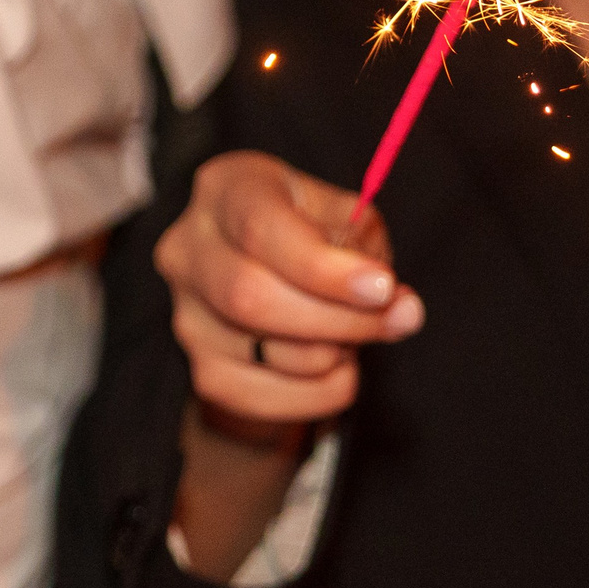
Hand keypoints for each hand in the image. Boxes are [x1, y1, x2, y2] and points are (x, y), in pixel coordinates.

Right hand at [155, 151, 423, 426]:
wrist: (273, 276)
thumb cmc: (312, 233)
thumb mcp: (344, 217)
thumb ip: (372, 253)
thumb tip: (402, 310)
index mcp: (225, 188)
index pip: (260, 230)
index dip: (324, 267)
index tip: (382, 287)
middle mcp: (188, 249)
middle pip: (251, 297)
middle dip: (338, 317)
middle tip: (393, 319)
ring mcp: (187, 314)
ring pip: (267, 352)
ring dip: (336, 352)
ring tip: (356, 331)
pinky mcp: (201, 370)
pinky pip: (265, 399)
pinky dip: (320, 392)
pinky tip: (337, 365)